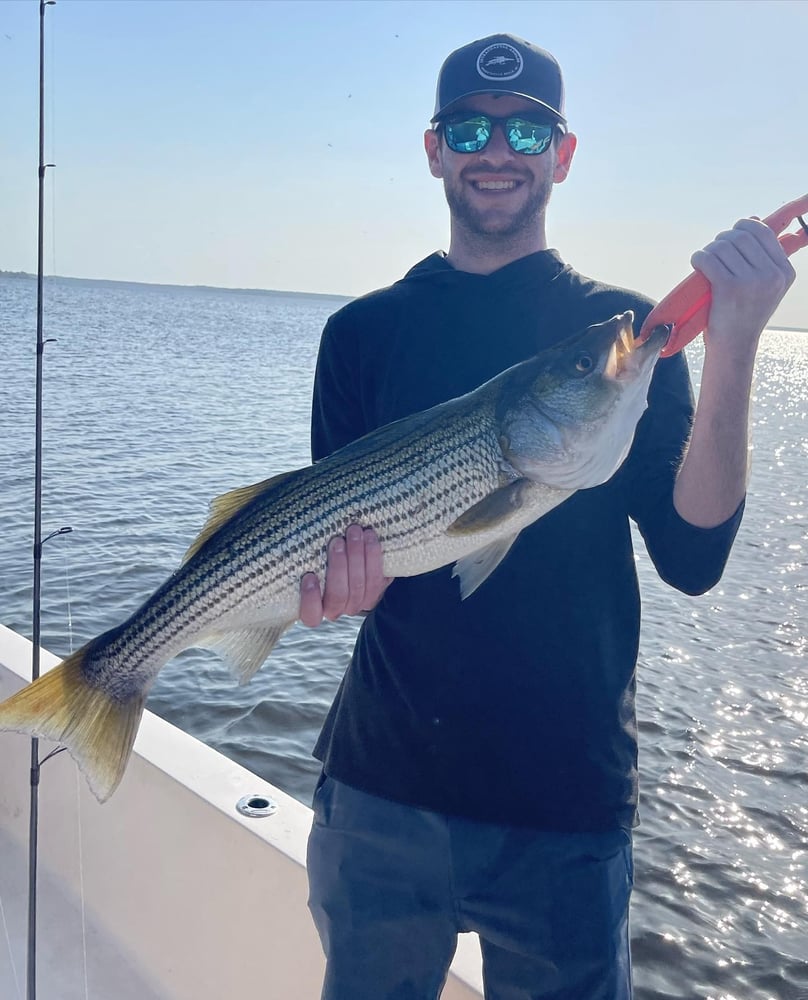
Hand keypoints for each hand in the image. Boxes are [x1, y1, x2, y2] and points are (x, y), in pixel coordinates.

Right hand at [299, 524, 390, 626]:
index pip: (311, 615)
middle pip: (339, 595)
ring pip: (360, 586)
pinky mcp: (376, 591)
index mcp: (316, 607)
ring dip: (358, 556)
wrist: (352, 558)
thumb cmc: (319, 558)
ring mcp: (357, 603)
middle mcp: (337, 609)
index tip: (309, 576)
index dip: (310, 599)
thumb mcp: (309, 559)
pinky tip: (370, 538)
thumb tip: (291, 537)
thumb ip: (306, 557)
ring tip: (355, 532)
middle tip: (337, 542)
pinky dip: (374, 556)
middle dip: (339, 566)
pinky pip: (378, 578)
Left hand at [690, 218, 795, 359]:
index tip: (732, 235)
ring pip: (723, 245)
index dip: (744, 227)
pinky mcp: (729, 288)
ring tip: (706, 262)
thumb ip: (762, 256)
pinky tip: (697, 264)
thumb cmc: (743, 315)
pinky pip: (708, 258)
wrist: (734, 347)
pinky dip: (699, 258)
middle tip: (715, 252)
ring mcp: (752, 281)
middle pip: (741, 235)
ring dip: (709, 250)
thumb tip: (755, 219)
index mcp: (784, 271)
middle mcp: (772, 275)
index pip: (764, 232)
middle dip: (723, 239)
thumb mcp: (764, 286)